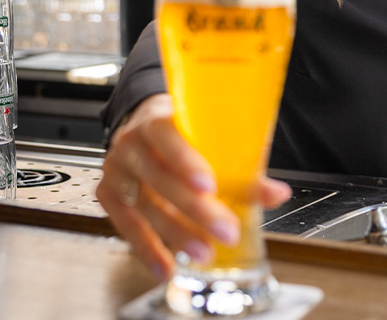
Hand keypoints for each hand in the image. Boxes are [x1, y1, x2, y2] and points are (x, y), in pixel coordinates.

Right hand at [96, 94, 291, 279]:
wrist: (141, 125)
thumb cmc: (183, 131)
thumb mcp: (209, 136)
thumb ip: (241, 167)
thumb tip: (277, 194)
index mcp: (156, 120)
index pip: (167, 137)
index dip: (186, 161)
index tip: (210, 186)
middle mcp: (131, 145)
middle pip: (161, 179)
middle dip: (196, 209)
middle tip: (227, 231)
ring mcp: (117, 171)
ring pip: (146, 207)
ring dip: (177, 234)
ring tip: (205, 254)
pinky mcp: (108, 195)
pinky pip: (127, 226)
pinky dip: (148, 249)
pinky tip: (167, 268)